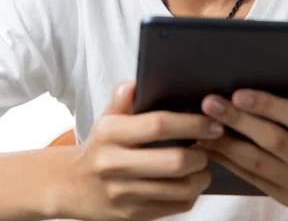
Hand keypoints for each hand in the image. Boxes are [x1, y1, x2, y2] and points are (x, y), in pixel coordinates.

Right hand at [61, 80, 223, 220]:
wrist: (71, 186)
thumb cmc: (99, 145)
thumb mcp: (106, 118)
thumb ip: (122, 99)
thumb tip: (135, 83)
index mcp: (110, 133)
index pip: (158, 125)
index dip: (191, 123)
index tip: (212, 122)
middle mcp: (114, 164)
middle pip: (174, 161)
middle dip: (202, 153)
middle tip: (211, 143)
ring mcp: (123, 193)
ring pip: (179, 189)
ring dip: (202, 175)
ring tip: (204, 163)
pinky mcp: (131, 215)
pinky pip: (174, 207)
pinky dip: (191, 193)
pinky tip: (192, 180)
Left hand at [198, 79, 287, 218]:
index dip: (270, 106)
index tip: (241, 92)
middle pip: (273, 141)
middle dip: (239, 120)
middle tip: (211, 102)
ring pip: (257, 163)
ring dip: (226, 142)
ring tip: (202, 123)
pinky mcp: (285, 198)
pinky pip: (251, 178)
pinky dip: (228, 162)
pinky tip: (208, 146)